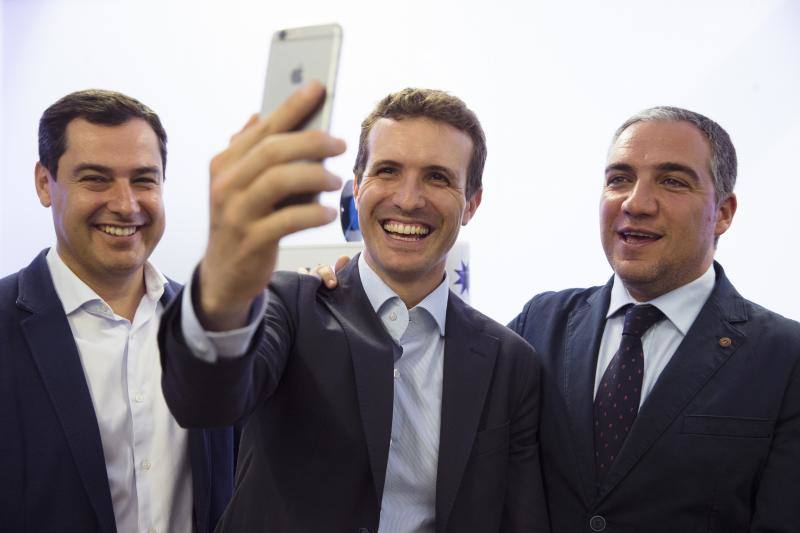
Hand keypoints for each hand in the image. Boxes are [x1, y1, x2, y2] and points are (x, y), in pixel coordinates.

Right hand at [198, 81, 345, 329]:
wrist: (225, 275)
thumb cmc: (242, 223)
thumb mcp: (241, 186)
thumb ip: (251, 152)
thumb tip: (260, 114)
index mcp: (225, 164)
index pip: (262, 127)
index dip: (292, 106)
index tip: (319, 88)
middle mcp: (226, 184)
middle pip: (272, 150)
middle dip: (311, 141)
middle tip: (339, 143)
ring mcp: (236, 213)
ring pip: (279, 181)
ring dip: (314, 175)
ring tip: (334, 179)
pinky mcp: (251, 241)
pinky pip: (288, 220)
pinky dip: (313, 213)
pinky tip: (328, 212)